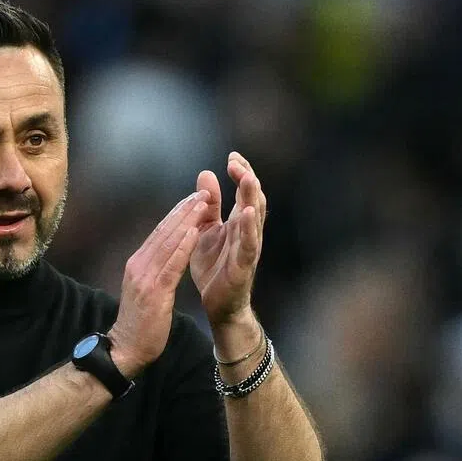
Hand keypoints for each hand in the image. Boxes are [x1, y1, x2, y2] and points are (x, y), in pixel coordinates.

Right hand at [108, 191, 207, 376]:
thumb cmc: (140, 324)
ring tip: (203, 203)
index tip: (193, 198)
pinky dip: (183, 246)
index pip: (159, 233)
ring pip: (169, 243)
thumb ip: (154, 271)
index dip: (177, 214)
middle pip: (164, 232)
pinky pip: (171, 265)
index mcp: (137, 264)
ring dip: (187, 221)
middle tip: (202, 191)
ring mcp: (144, 278)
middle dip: (184, 210)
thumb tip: (166, 255)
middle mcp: (138, 265)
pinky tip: (195, 232)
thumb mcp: (145, 290)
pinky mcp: (154, 292)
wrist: (126, 349)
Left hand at [190, 153, 265, 330]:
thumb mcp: (207, 231)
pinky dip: (250, 228)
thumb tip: (206, 173)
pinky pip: (250, 245)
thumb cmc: (215, 267)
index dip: (241, 173)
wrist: (217, 304)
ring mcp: (249, 248)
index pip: (244, 192)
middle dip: (247, 179)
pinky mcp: (244, 266)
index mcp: (238, 222)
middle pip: (253, 199)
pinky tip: (248, 214)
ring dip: (252, 197)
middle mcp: (248, 232)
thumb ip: (209, 205)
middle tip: (235, 162)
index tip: (232, 156)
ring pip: (255, 219)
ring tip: (247, 178)